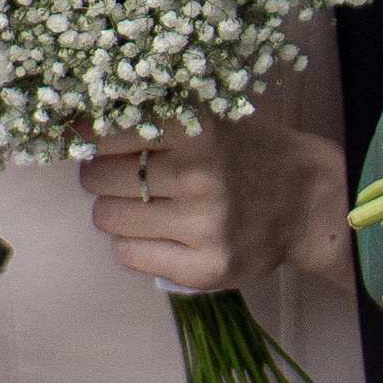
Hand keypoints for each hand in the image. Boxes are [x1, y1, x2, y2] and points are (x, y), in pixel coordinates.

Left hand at [79, 118, 349, 294]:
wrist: (307, 202)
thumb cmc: (245, 152)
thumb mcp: (208, 116)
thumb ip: (153, 115)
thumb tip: (75, 122)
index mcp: (197, 129)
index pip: (102, 133)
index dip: (89, 137)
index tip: (91, 140)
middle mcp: (200, 176)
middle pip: (96, 177)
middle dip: (100, 174)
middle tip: (126, 174)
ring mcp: (203, 226)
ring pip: (106, 218)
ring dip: (115, 210)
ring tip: (146, 203)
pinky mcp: (206, 267)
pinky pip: (128, 255)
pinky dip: (133, 243)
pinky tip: (159, 232)